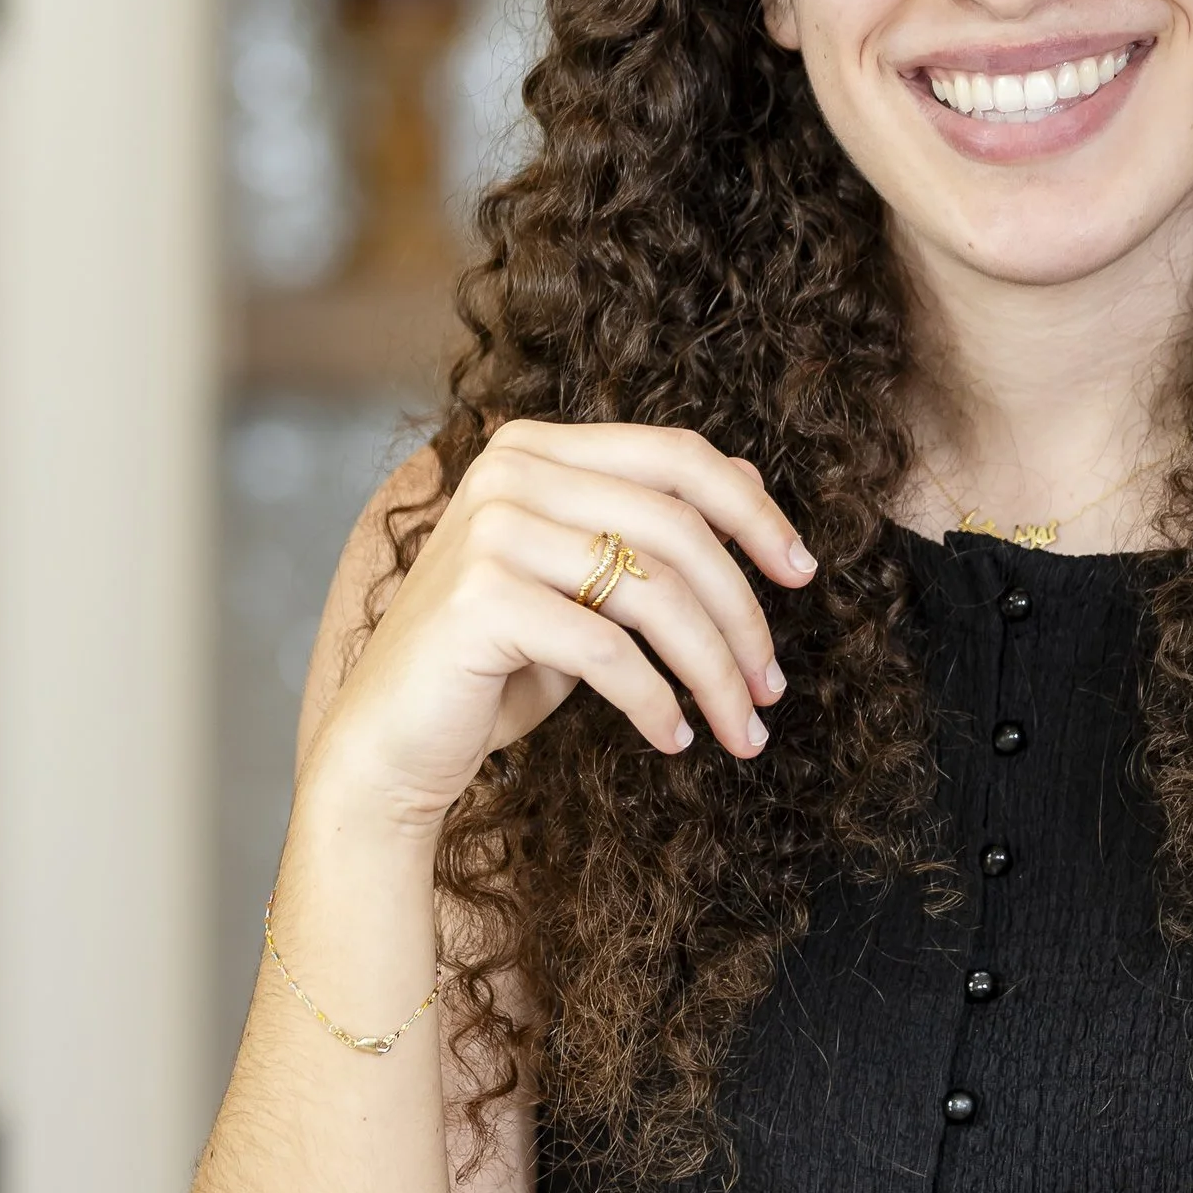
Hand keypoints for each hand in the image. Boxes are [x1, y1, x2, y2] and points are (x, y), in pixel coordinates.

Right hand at [302, 421, 817, 833]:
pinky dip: (656, 701)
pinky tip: (674, 738)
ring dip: (715, 671)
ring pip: (653, 594)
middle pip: (677, 527)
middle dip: (744, 613)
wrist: (389, 743)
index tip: (803, 574)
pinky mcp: (480, 600)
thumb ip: (644, 526)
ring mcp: (491, 530)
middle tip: (773, 684)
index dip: (754, 511)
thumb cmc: (495, 666)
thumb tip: (748, 475)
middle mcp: (510, 471)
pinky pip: (608, 650)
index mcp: (538, 448)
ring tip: (743, 729)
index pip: (677, 455)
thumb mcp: (583, 585)